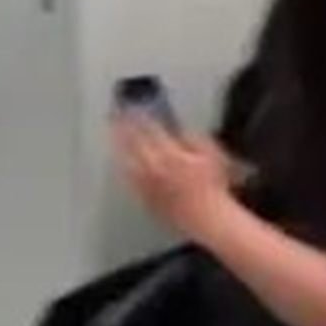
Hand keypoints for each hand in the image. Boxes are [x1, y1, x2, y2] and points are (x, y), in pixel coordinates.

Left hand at [114, 117, 235, 242]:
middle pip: (133, 144)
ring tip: (114, 136)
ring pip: (127, 161)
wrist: (206, 218)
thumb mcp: (211, 154)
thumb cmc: (212, 187)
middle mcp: (154, 170)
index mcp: (170, 155)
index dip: (140, 117)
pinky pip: (129, 180)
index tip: (133, 107)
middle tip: (116, 117)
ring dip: (120, 146)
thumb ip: (192, 139)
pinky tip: (122, 162)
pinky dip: (124, 167)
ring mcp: (146, 185)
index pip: (150, 130)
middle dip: (124, 129)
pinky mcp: (144, 198)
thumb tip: (178, 132)